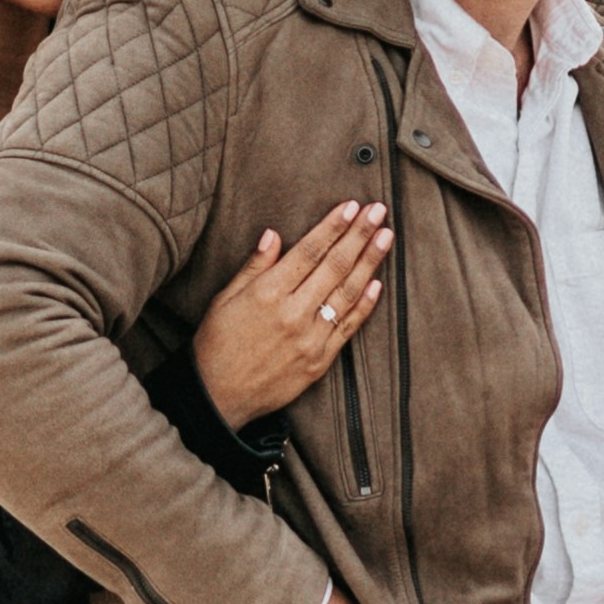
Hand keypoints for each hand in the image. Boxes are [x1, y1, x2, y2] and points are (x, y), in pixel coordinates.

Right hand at [195, 195, 390, 428]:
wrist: (217, 397)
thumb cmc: (217, 343)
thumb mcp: (226, 298)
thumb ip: (254, 267)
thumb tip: (273, 235)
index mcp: (268, 293)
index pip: (309, 251)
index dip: (333, 227)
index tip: (352, 206)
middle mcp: (292, 313)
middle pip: (334, 267)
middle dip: (359, 236)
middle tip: (379, 211)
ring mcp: (310, 338)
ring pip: (347, 293)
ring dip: (370, 262)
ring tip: (386, 237)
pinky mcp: (319, 361)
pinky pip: (347, 327)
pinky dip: (365, 305)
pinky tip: (378, 283)